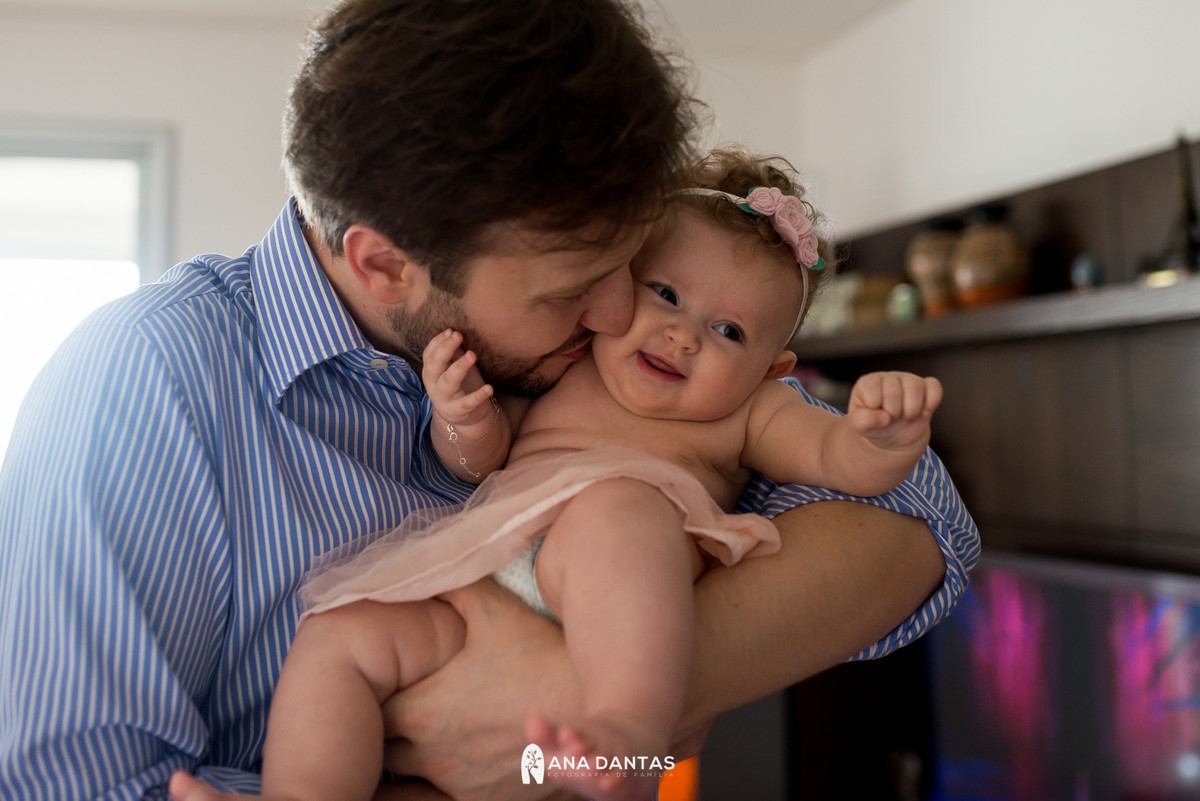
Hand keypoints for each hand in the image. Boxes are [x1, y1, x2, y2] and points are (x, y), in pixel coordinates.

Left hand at [380, 579, 583, 800]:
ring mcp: (455, 782)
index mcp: (423, 709)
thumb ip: (452, 589)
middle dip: (390, 728)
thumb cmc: (540, 657)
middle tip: (410, 704)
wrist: (591, 712)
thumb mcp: (494, 610)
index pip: (369, 711)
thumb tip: (424, 569)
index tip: (393, 680)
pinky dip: (445, 776)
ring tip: (439, 730)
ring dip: (416, 755)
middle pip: (384, 748)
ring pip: (410, 776)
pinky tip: (466, 752)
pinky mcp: (479, 800)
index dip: (376, 694)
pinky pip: (440, 794)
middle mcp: (430, 754)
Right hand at [422, 329, 494, 427]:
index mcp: (430, 371)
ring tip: (472, 355)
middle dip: (445, 349)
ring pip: (448, 382)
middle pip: (434, 365)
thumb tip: (455, 331)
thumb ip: (453, 352)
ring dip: (459, 367)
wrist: (462, 416)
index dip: (438, 341)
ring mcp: (444, 399)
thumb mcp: (453, 367)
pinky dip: (478, 395)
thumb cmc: (459, 384)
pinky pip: (467, 403)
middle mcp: (433, 384)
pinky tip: (489, 388)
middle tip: (458, 335)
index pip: (429, 354)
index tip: (451, 330)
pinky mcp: (457, 411)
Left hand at [846, 372, 941, 451]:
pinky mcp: (926, 387)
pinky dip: (931, 403)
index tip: (874, 415)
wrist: (892, 435)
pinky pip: (934, 387)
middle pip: (893, 391)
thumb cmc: (873, 426)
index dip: (874, 408)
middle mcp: (888, 378)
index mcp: (868, 383)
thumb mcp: (859, 427)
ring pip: (915, 387)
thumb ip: (863, 421)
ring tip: (906, 418)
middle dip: (893, 412)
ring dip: (911, 410)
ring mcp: (908, 380)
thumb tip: (884, 417)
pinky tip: (924, 414)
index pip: (872, 388)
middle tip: (891, 419)